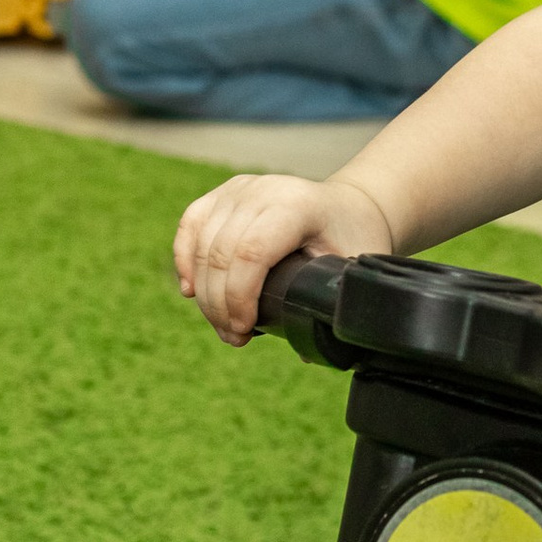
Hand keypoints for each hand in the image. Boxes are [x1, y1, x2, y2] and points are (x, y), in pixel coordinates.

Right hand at [172, 171, 392, 342]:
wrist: (347, 205)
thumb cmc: (353, 238)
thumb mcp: (356, 266)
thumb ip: (336, 303)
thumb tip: (306, 352)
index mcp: (296, 206)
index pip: (252, 252)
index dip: (240, 296)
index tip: (246, 329)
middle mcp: (263, 191)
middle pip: (221, 253)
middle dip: (220, 305)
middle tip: (235, 337)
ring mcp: (239, 189)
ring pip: (202, 245)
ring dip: (205, 294)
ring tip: (224, 325)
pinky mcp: (223, 194)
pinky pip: (190, 225)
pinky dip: (185, 260)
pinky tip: (191, 290)